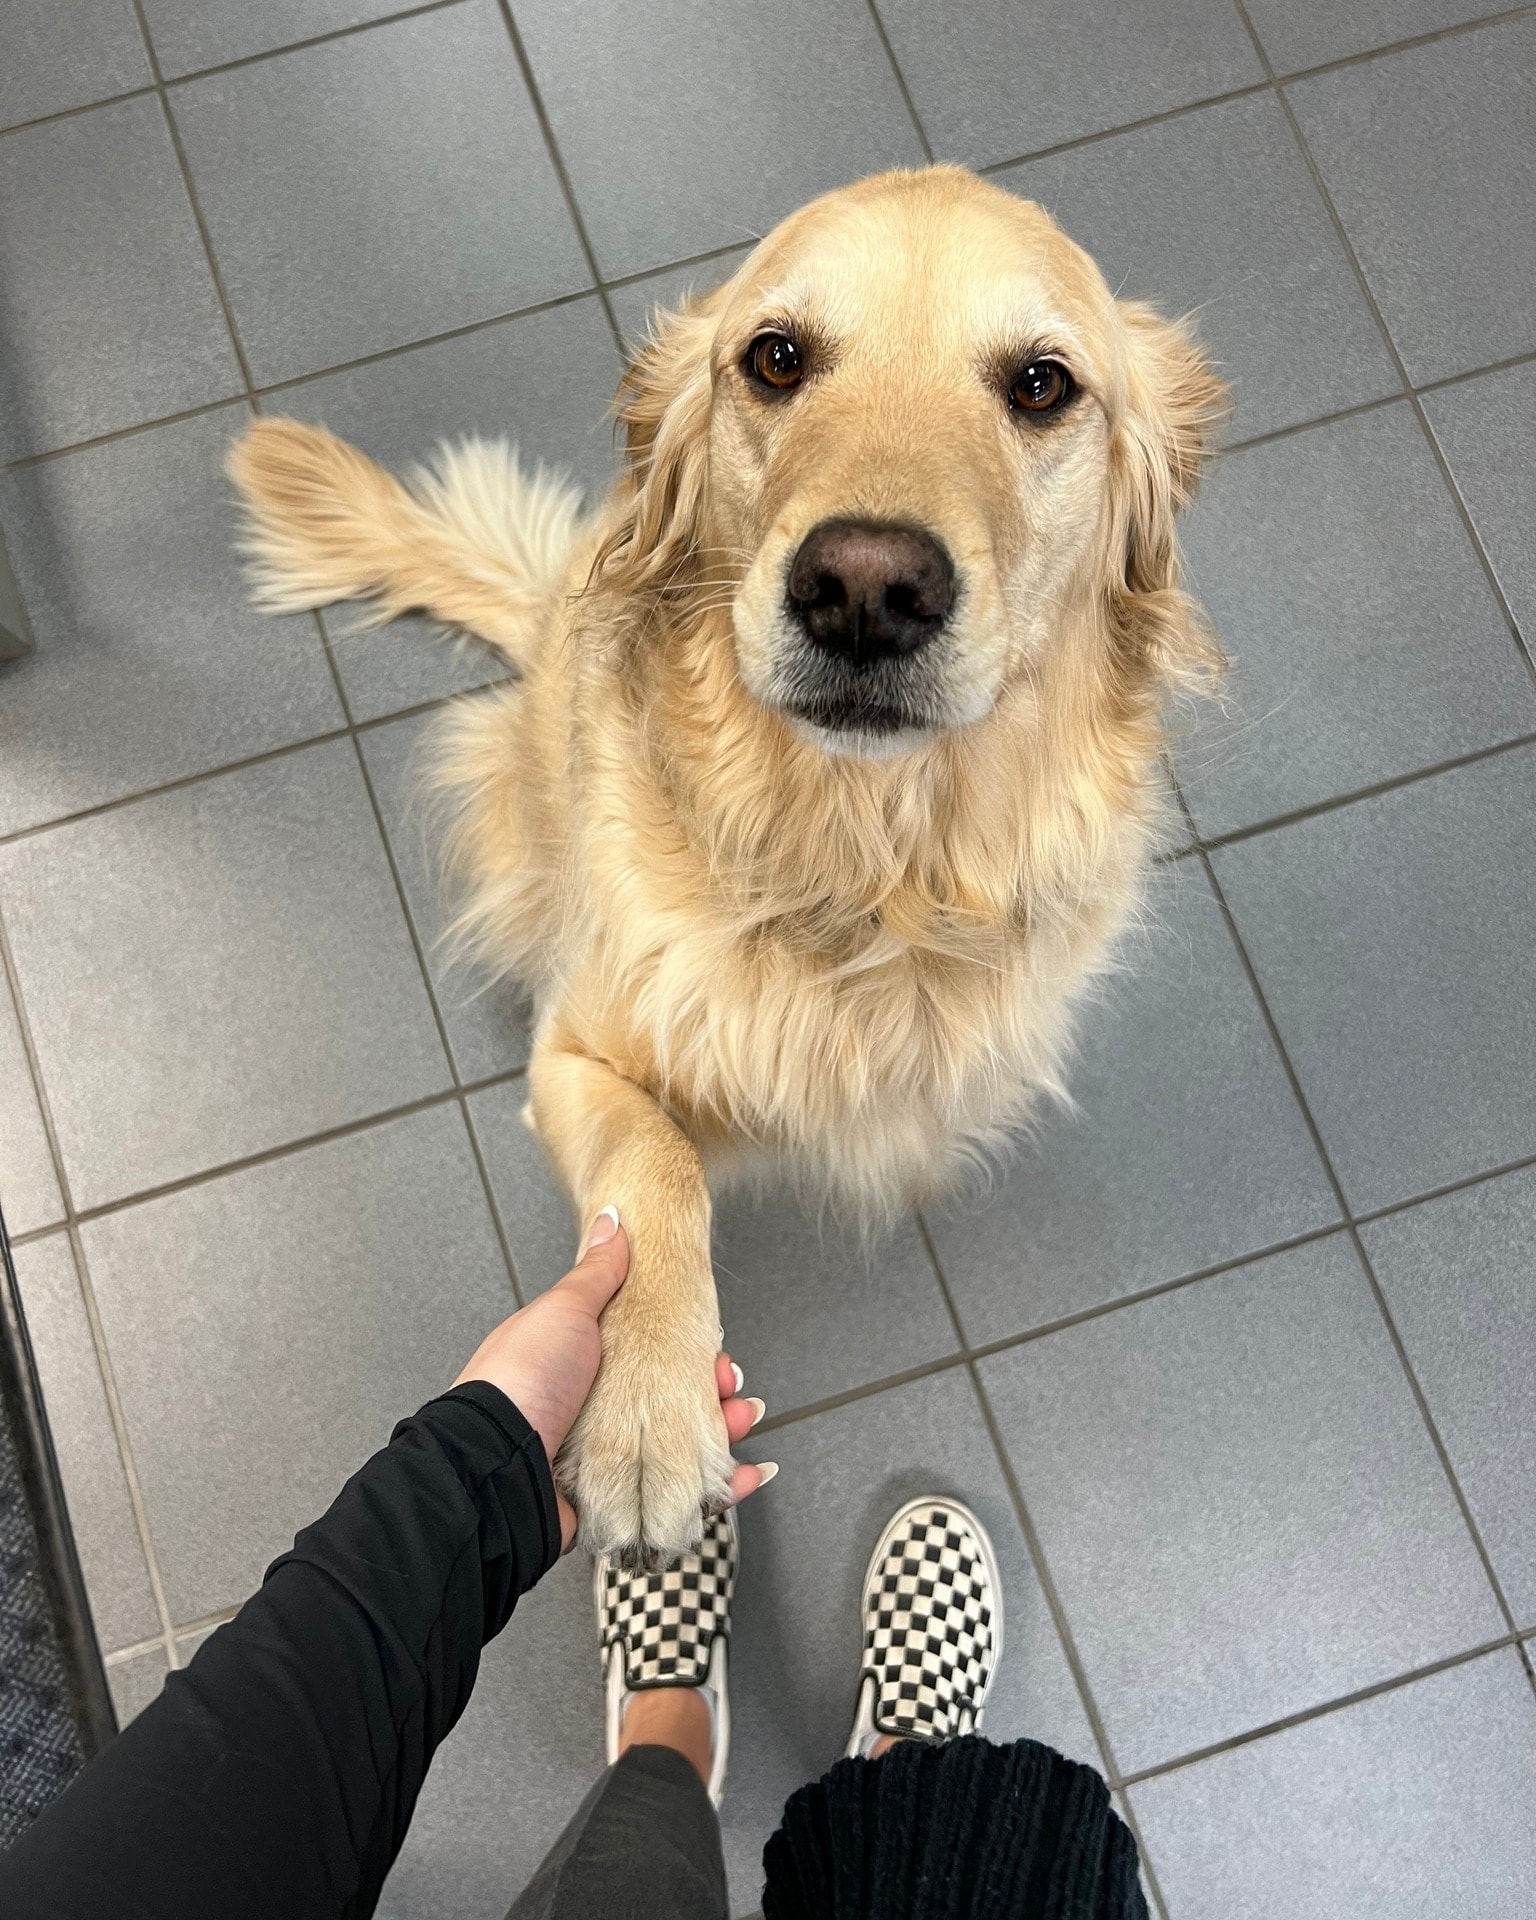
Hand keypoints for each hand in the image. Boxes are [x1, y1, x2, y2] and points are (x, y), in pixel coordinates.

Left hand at [453, 1207, 772, 1549]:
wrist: (493, 1463)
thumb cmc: (520, 1381)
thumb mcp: (563, 1311)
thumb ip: (597, 1273)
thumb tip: (612, 1222)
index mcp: (581, 1362)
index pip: (651, 1356)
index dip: (687, 1354)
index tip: (713, 1353)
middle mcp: (594, 1412)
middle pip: (670, 1403)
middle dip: (712, 1396)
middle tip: (731, 1391)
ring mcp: (603, 1460)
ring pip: (678, 1450)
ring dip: (720, 1438)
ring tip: (741, 1425)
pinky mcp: (611, 1503)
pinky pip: (669, 1498)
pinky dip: (709, 1492)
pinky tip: (738, 1478)